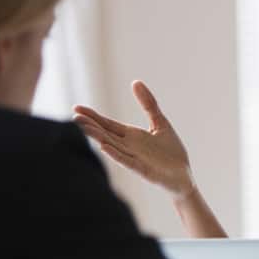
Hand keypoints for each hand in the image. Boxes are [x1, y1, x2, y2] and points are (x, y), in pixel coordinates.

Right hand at [73, 80, 194, 198]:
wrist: (184, 176)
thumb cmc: (171, 152)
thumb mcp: (160, 122)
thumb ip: (148, 104)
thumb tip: (135, 82)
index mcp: (131, 136)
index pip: (108, 124)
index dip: (93, 117)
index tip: (76, 109)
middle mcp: (129, 147)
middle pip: (106, 134)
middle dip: (90, 126)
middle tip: (74, 118)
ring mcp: (135, 158)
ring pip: (112, 146)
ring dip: (98, 137)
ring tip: (84, 128)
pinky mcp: (143, 170)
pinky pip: (127, 161)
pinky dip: (116, 154)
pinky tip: (104, 146)